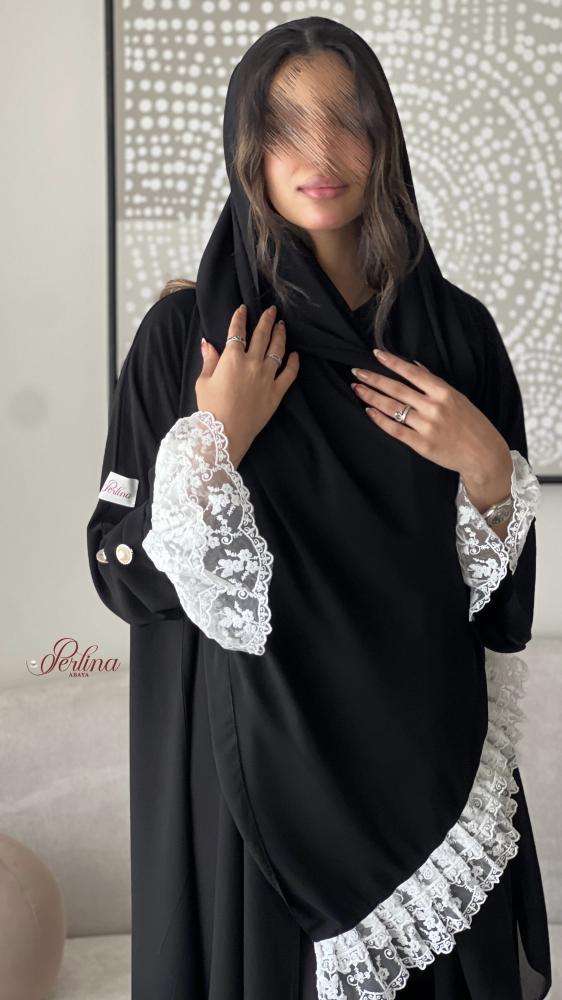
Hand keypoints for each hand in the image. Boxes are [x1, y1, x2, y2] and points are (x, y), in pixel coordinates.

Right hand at [195, 304, 299, 467]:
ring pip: (277, 349)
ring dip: (280, 334)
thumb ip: (209, 360)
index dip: (239, 318)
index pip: (237, 332)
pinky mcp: (277, 392)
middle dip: (266, 319)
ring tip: (281, 325)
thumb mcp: (203, 382)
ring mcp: (267, 377)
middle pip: (262, 335)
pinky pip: (290, 373)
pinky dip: (294, 362)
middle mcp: (252, 364)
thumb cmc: (211, 408)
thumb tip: (207, 343)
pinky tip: (295, 354)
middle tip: (271, 309)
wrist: (226, 433)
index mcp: (232, 359)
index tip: (243, 309)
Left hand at [350, 349, 511, 486]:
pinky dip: (380, 419)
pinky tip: (369, 410)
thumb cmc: (472, 423)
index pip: (412, 373)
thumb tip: (414, 365)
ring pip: (393, 408)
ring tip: (357, 388)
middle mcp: (434, 407)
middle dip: (374, 379)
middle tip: (356, 371)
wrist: (484, 454)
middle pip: (397, 389)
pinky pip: (395, 429)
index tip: (375, 354)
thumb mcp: (457, 397)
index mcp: (444, 392)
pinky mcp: (422, 444)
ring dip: (371, 397)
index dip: (392, 362)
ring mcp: (427, 426)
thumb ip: (434, 382)